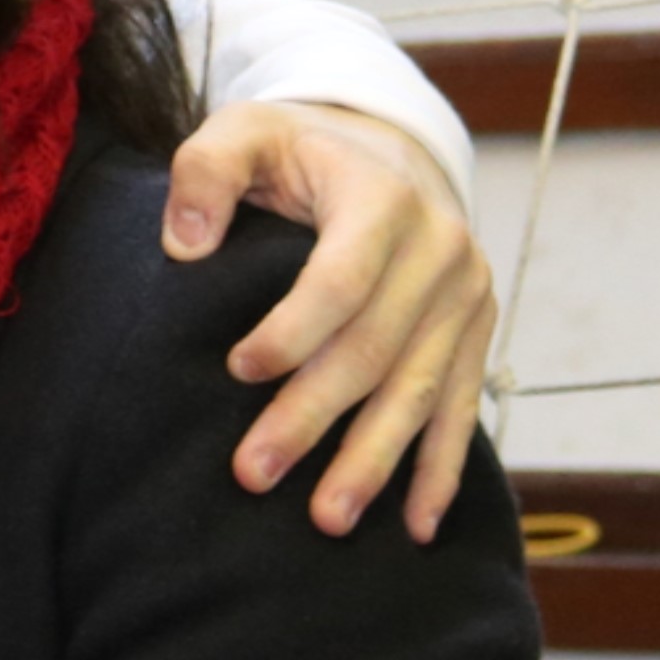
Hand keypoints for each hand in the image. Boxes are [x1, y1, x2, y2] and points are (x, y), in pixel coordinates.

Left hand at [165, 100, 494, 542]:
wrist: (390, 151)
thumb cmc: (298, 151)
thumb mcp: (243, 133)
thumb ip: (205, 173)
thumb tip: (184, 245)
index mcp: (384, 198)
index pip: (341, 279)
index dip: (293, 331)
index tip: (237, 370)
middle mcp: (440, 249)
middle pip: (375, 350)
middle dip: (313, 417)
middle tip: (252, 474)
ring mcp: (466, 296)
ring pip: (417, 391)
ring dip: (373, 461)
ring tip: (325, 521)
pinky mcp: (475, 333)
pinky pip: (459, 408)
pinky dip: (439, 471)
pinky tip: (414, 526)